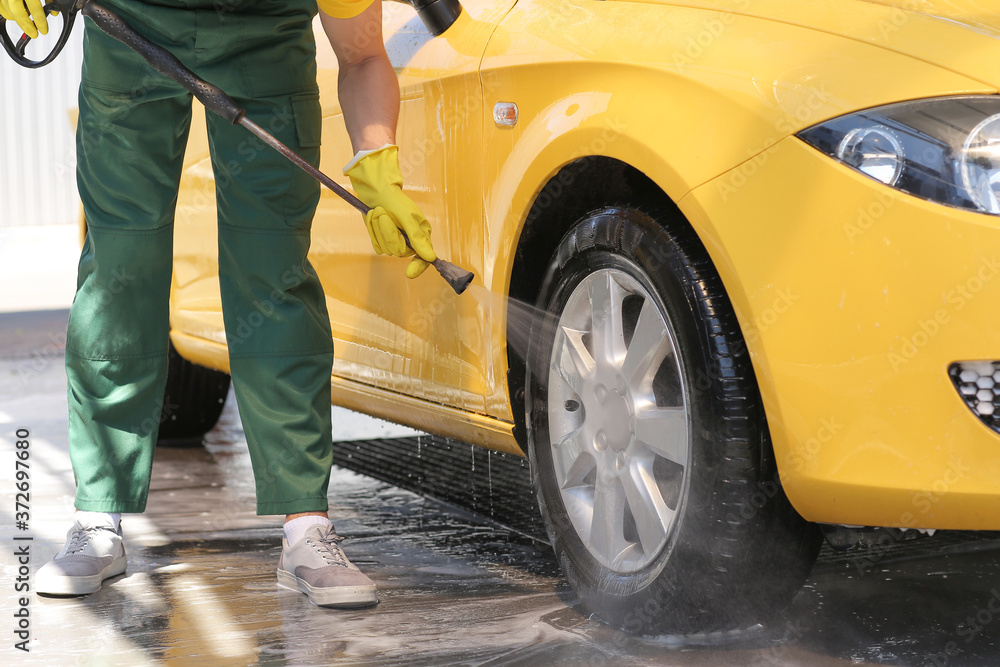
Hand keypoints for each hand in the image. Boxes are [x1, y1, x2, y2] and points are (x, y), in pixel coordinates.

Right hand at [0, 0, 48, 39]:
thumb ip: (48, 0)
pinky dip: (7, 14)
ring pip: (7, 13)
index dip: (41, 23)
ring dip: (17, 20)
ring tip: (26, 21)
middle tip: (34, 34)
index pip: (35, 10)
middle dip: (26, 26)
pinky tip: (15, 15)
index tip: (44, 31)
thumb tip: (53, 12)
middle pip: (17, 14)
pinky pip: (0, 9)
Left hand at [345, 144, 436, 278]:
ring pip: (385, 247)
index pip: (423, 258)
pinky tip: (374, 218)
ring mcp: (394, 241)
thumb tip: (430, 257)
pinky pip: (376, 244)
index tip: (409, 273)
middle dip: (388, 233)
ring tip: (379, 212)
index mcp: (421, 235)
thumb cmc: (395, 201)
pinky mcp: (381, 240)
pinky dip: (373, 231)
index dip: (418, 266)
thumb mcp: (408, 217)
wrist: (376, 192)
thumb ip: (418, 238)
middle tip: (384, 214)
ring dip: (378, 228)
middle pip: (399, 251)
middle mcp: (409, 241)